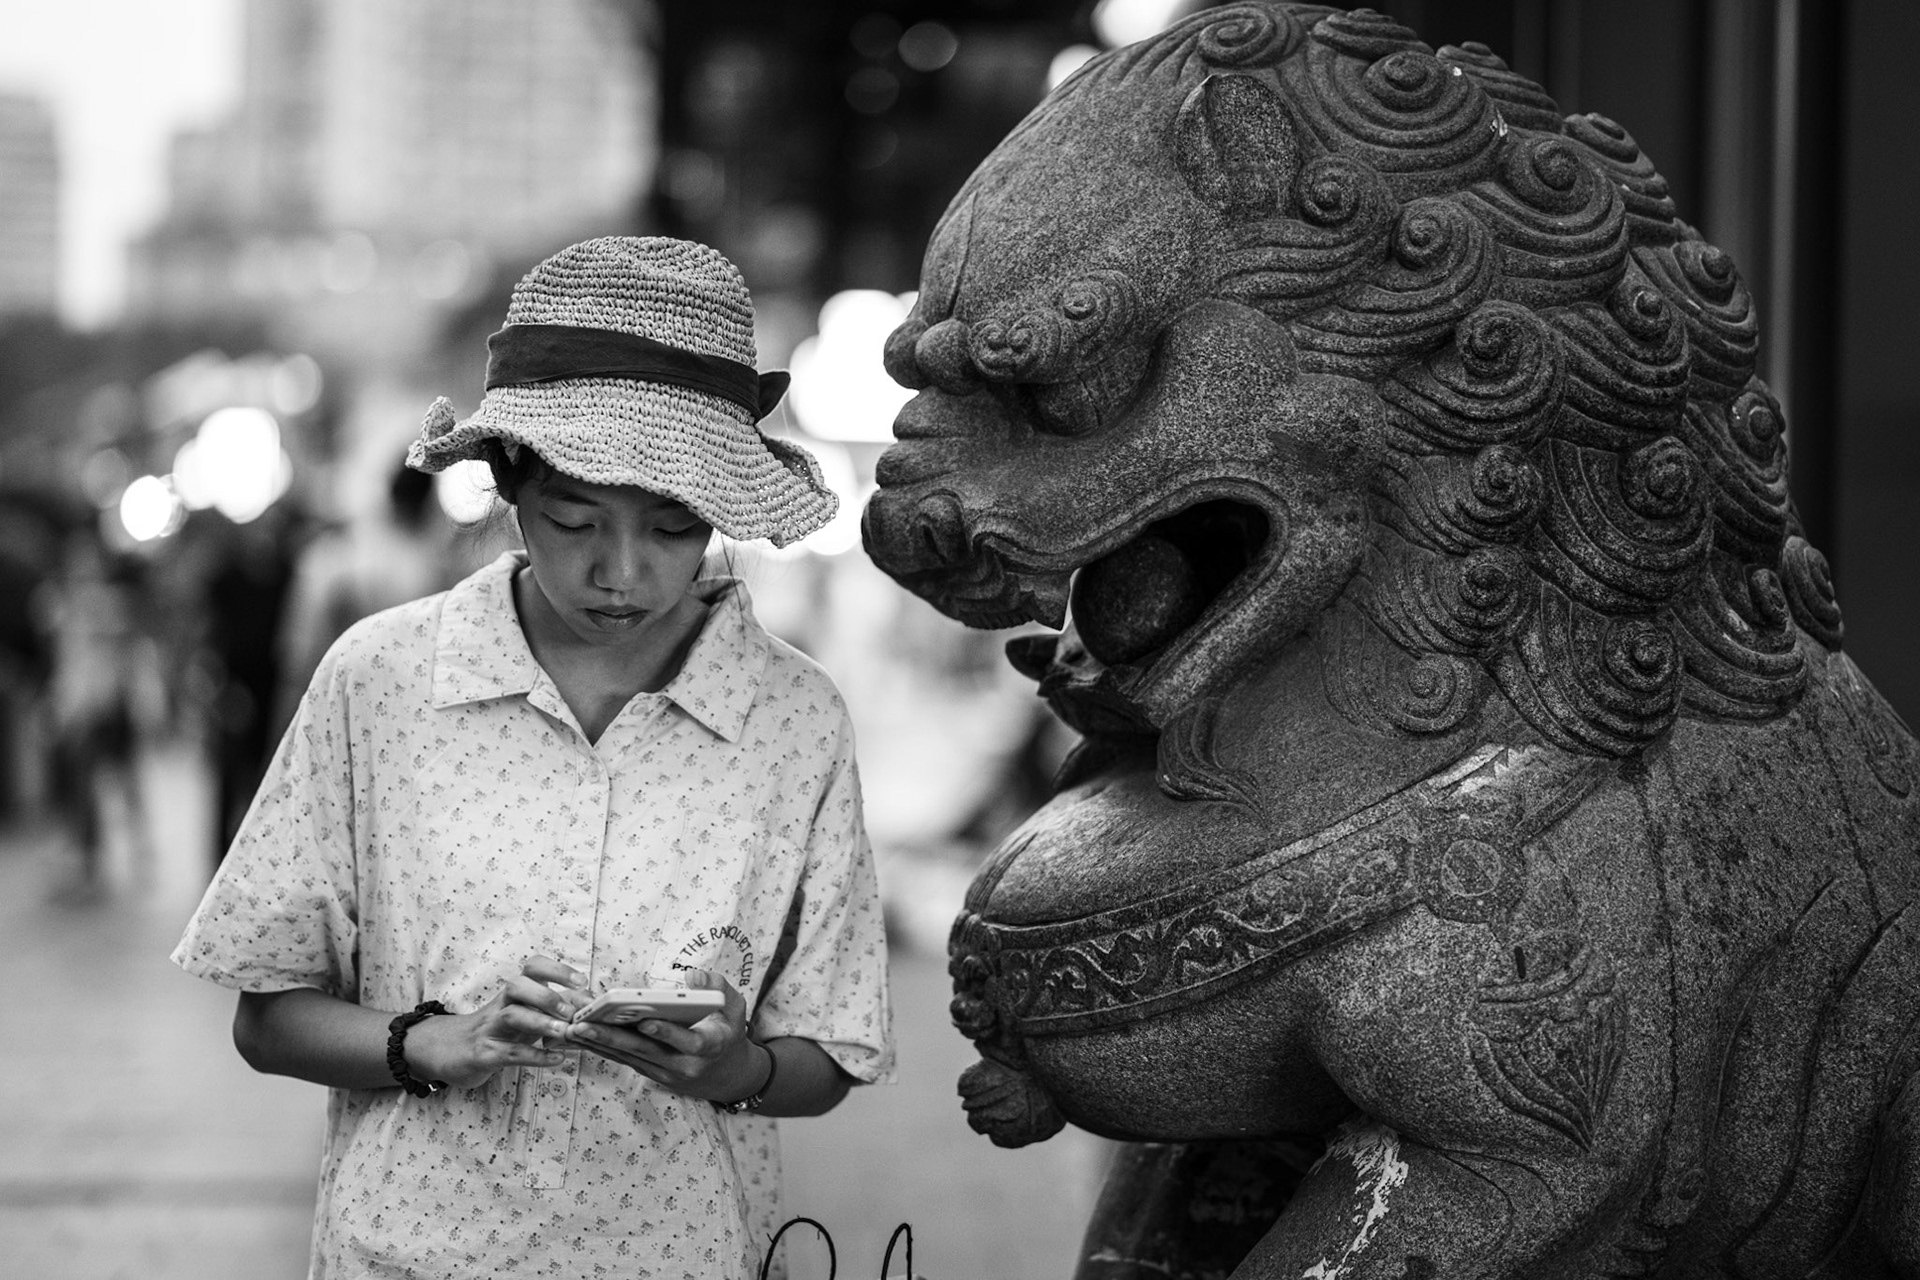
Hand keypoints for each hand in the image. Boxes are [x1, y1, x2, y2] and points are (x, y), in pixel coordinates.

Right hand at [402, 956, 588, 1089]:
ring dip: (540, 1021)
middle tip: (572, 1011)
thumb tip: (592, 1006)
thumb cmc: (497, 1031)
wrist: (447, 1052)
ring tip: (565, 1032)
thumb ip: (554, 1010)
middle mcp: (501, 1005)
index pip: (532, 967)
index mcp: (514, 993)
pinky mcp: (483, 1054)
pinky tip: (557, 1059)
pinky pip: (508, 1052)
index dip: (557, 970)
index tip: (582, 981)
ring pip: (511, 1015)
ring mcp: (490, 1029)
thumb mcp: (524, 1016)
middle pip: (519, 985)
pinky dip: (535, 1056)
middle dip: (548, 995)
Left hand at [564, 969, 767, 1103]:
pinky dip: (602, 1047)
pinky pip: (624, 1059)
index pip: (687, 1042)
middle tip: (583, 1025)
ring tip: (570, 1027)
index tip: (645, 1021)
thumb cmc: (728, 1032)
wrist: (727, 1075)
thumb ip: (717, 988)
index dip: (666, 1032)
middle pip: (644, 1050)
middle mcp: (684, 1064)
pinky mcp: (650, 1073)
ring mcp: (665, 1072)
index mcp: (709, 1046)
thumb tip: (693, 976)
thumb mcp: (735, 1007)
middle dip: (611, 1037)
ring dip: (598, 1043)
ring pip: (628, 1056)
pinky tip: (580, 1035)